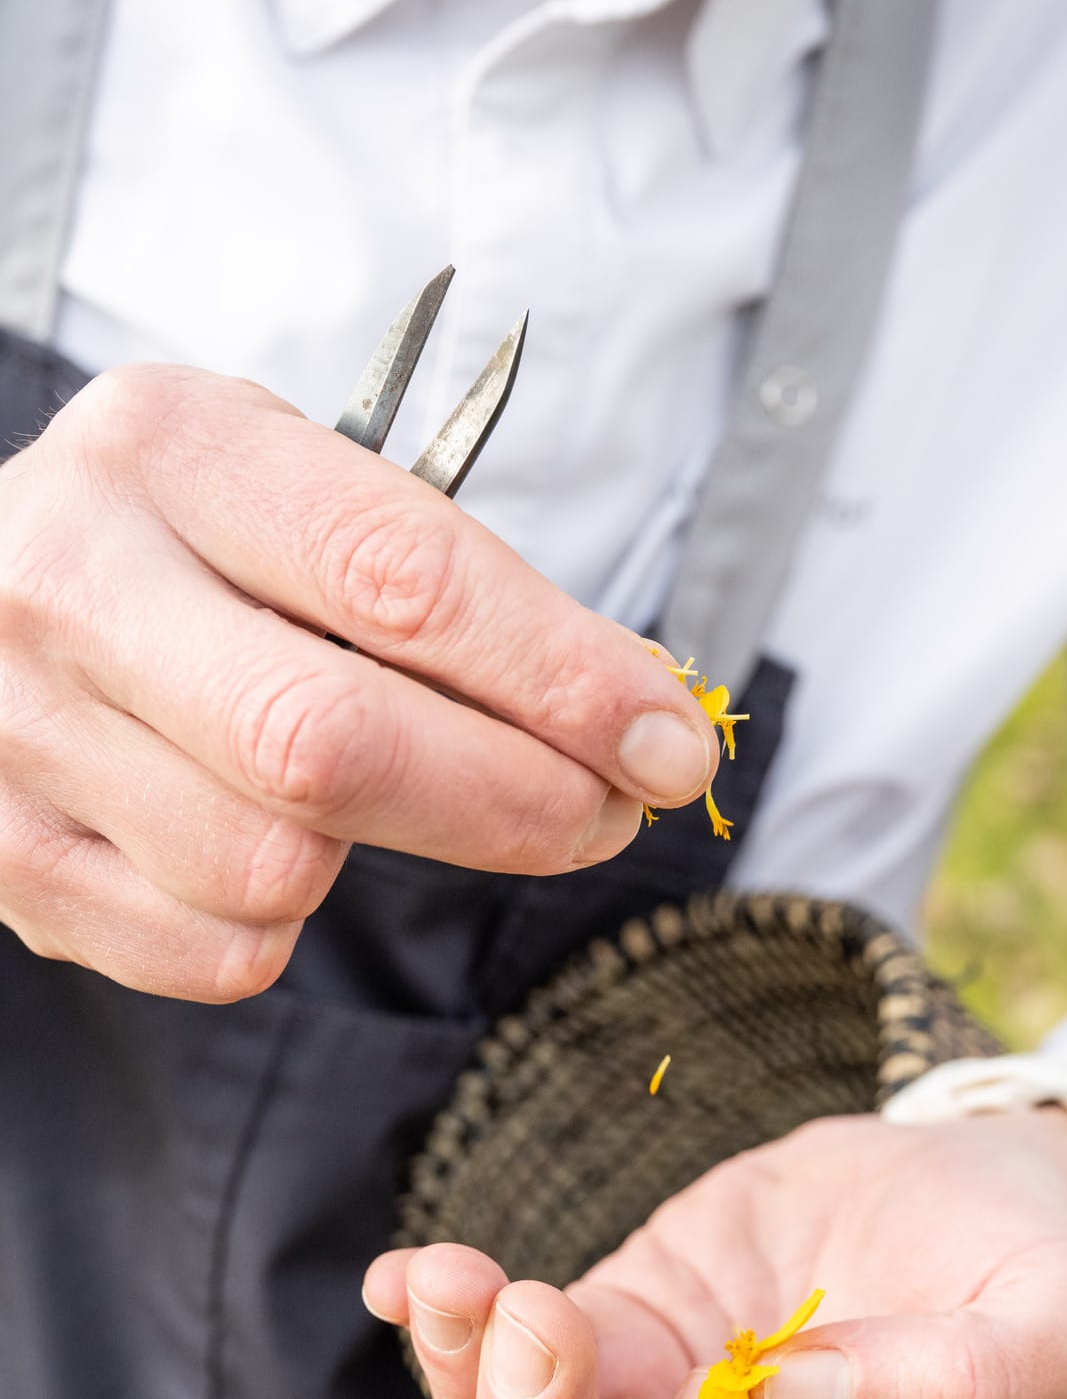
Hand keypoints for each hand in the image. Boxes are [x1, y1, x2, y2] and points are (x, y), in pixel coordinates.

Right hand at [0, 366, 716, 998]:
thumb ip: (445, 590)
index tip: (668, 741)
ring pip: (274, 867)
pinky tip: (263, 839)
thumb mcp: (295, 492)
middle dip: (513, 801)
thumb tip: (632, 725)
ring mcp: (14, 726)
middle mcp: (69, 575)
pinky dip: (280, 923)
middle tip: (602, 815)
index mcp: (170, 447)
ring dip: (371, 859)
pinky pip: (217, 951)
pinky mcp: (4, 857)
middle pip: (333, 745)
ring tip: (372, 797)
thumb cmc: (183, 543)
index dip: (562, 678)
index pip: (403, 579)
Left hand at [363, 1111, 1066, 1398]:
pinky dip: (441, 1330)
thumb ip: (957, 1393)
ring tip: (455, 1275)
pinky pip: (497, 1370)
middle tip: (546, 1322)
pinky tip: (410, 1273)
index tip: (730, 1393)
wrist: (985, 1185)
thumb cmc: (1039, 1282)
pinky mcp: (615, 1347)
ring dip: (467, 1385)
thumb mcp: (1062, 1332)